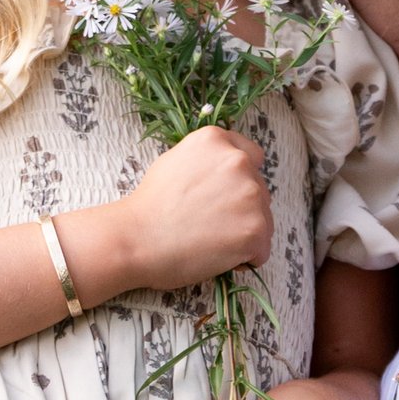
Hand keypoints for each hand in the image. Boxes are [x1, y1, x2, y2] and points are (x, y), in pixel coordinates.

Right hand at [109, 126, 272, 294]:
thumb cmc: (149, 206)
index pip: (252, 157)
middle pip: (259, 191)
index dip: (238, 181)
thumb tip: (224, 175)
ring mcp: (250, 194)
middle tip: (208, 225)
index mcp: (216, 140)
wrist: (135, 239)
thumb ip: (206, 161)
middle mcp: (238, 161)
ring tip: (209, 241)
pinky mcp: (254, 228)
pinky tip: (218, 256)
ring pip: (264, 221)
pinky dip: (246, 259)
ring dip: (244, 234)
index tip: (223, 197)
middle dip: (241, 210)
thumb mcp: (174, 161)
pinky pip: (262, 250)